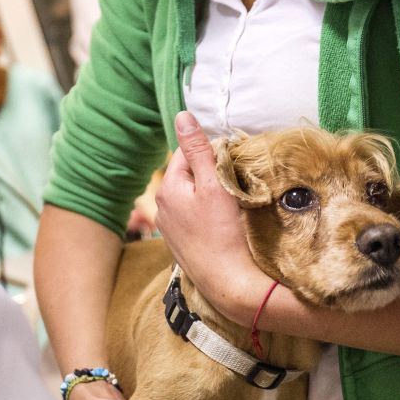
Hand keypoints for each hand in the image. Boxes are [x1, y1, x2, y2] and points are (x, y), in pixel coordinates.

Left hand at [155, 112, 268, 323]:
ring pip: (193, 197)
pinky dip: (209, 215)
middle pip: (190, 175)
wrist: (229, 283)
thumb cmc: (223, 234)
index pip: (186, 152)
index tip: (234, 162)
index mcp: (167, 189)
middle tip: (236, 183)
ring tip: (233, 204)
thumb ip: (198, 150)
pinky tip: (225, 224)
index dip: (212, 152)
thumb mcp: (213, 185)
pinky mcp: (183, 244)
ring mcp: (171, 228)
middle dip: (211, 173)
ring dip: (211, 194)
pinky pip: (195, 217)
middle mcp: (162, 208)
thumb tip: (182, 116)